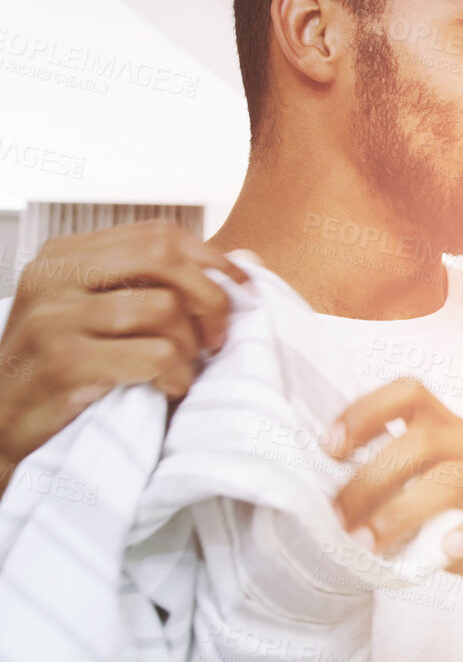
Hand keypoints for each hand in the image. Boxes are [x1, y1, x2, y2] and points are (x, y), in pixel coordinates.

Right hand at [0, 221, 248, 478]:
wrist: (3, 425)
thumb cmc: (61, 369)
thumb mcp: (98, 313)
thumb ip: (151, 283)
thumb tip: (240, 261)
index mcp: (65, 256)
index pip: (157, 235)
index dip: (212, 259)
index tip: (241, 288)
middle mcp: (54, 276)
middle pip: (163, 258)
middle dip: (209, 297)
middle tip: (217, 336)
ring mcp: (54, 317)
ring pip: (163, 307)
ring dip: (188, 347)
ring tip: (180, 369)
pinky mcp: (65, 361)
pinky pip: (153, 355)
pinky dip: (174, 375)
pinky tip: (166, 388)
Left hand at [326, 377, 462, 603]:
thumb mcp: (444, 513)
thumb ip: (404, 506)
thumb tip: (341, 519)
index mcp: (460, 438)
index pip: (412, 395)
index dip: (366, 411)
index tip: (330, 448)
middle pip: (424, 440)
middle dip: (372, 477)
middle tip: (340, 518)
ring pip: (455, 477)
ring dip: (403, 510)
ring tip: (372, 545)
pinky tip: (447, 552)